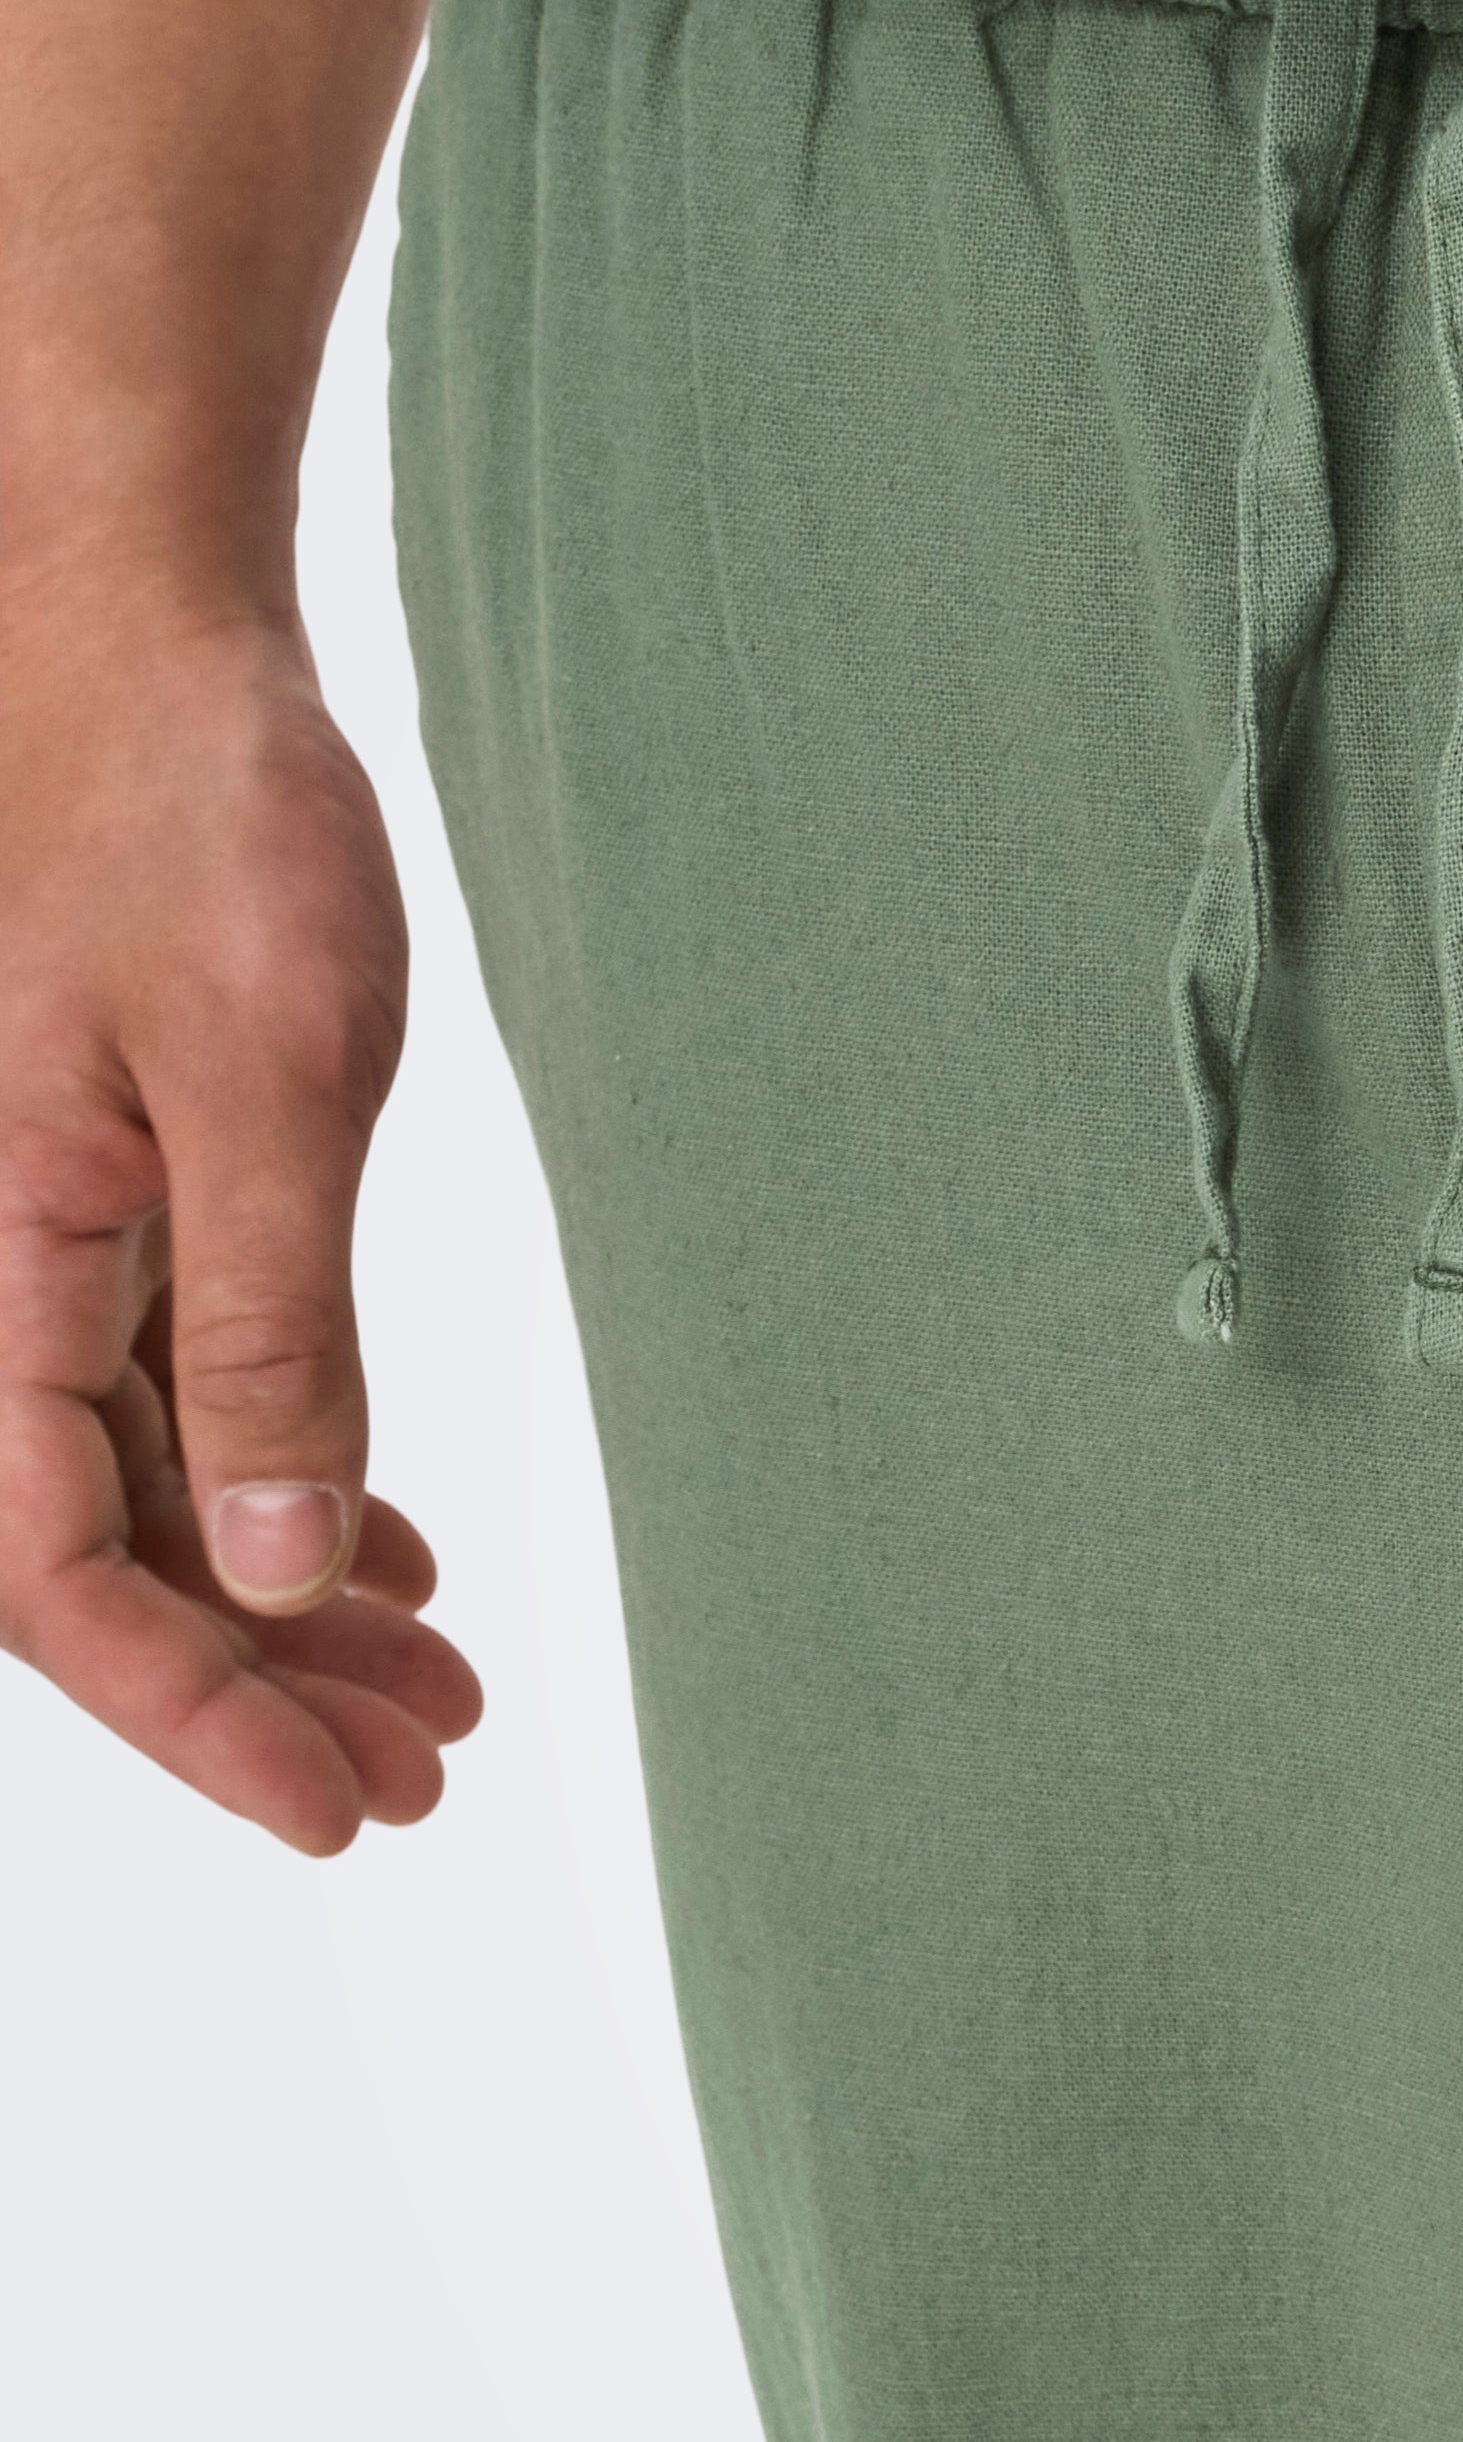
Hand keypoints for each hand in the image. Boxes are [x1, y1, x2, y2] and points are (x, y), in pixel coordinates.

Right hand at [0, 580, 480, 1848]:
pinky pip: (156, 1393)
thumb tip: (274, 1568)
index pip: (52, 1574)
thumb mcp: (260, 1075)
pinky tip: (378, 1551)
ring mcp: (32, 1240)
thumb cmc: (188, 812)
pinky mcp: (92, 1192)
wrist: (127, 628)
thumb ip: (269, 1329)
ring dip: (278, 1601)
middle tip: (426, 1778)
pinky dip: (268, 1485)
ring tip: (442, 1693)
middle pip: (95, 1558)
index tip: (339, 1812)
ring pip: (140, 1486)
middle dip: (255, 1688)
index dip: (192, 1713)